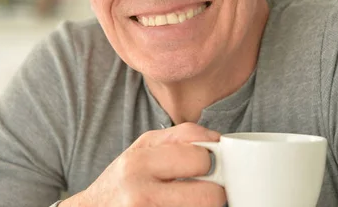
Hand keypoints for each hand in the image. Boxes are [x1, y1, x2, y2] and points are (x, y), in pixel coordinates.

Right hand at [61, 122, 225, 206]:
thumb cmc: (121, 179)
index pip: (199, 158)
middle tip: (205, 188)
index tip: (207, 163)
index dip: (211, 160)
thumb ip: (179, 137)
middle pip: (210, 196)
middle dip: (213, 191)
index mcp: (140, 163)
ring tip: (187, 200)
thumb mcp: (142, 148)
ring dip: (202, 206)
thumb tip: (216, 139)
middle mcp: (141, 193)